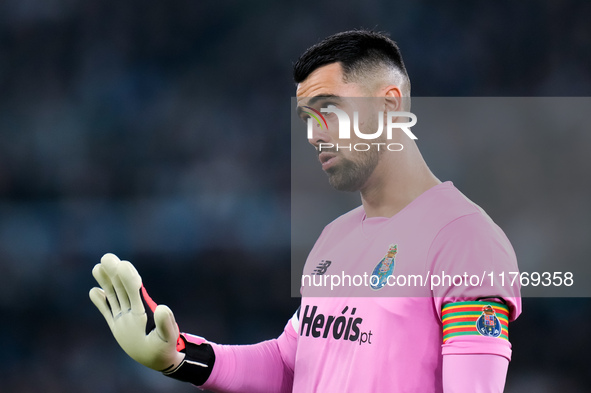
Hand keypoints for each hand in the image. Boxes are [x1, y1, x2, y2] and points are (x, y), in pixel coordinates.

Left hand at [89, 253, 184, 371]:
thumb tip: (162, 307)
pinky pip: (107, 312)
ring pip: (112, 298)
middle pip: (119, 292)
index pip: (131, 295)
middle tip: (106, 257)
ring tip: (96, 268)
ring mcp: (120, 323)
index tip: (122, 264)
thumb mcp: (170, 337)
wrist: (155, 362)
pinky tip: (94, 291)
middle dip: (113, 275)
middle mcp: (126, 319)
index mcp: (139, 319)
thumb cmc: (165, 347)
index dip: (127, 279)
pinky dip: (101, 302)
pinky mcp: (117, 326)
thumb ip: (166, 323)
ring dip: (105, 283)